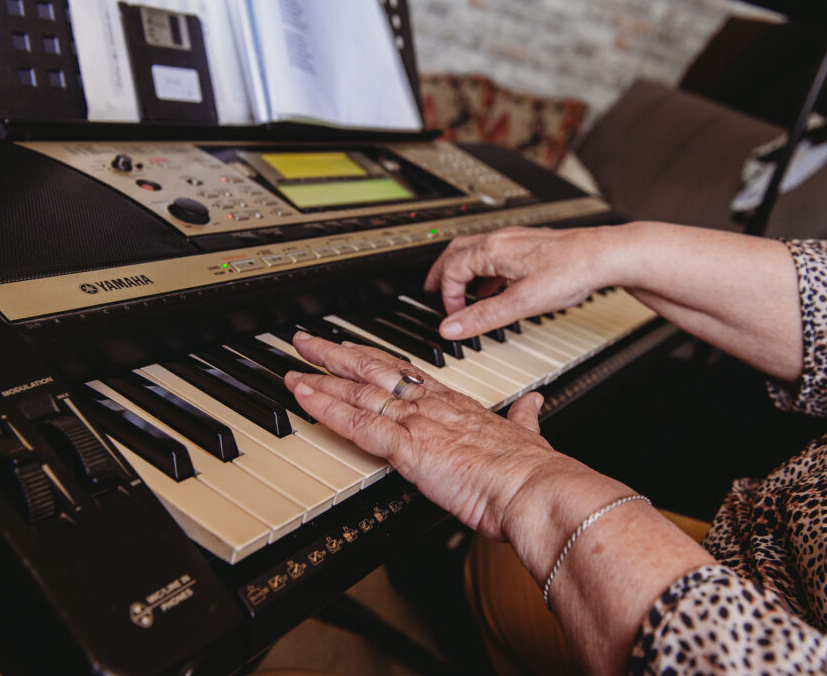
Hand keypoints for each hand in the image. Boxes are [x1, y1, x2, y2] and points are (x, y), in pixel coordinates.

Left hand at [283, 331, 570, 540]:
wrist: (532, 486)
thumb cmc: (531, 469)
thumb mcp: (529, 433)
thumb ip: (525, 416)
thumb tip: (533, 402)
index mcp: (455, 403)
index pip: (405, 372)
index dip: (375, 358)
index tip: (356, 349)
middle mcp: (430, 405)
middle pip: (373, 369)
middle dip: (336, 354)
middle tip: (308, 341)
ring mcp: (416, 422)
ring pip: (357, 391)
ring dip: (320, 378)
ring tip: (292, 366)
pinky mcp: (406, 447)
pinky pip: (357, 424)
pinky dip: (327, 409)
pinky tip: (305, 398)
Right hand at [422, 225, 619, 339]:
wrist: (607, 255)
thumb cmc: (571, 271)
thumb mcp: (520, 302)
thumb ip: (483, 316)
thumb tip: (451, 327)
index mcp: (492, 250)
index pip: (451, 270)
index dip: (447, 296)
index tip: (454, 317)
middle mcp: (502, 239)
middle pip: (456, 252)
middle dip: (441, 274)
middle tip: (431, 290)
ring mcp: (517, 240)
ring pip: (477, 252)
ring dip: (464, 272)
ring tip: (462, 292)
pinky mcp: (532, 246)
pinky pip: (497, 255)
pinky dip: (486, 271)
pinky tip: (498, 287)